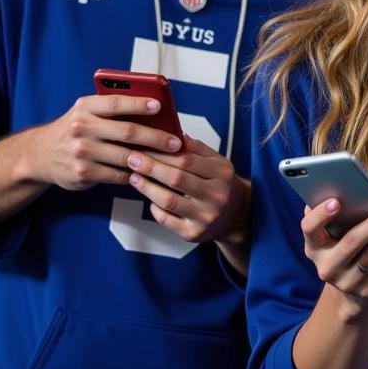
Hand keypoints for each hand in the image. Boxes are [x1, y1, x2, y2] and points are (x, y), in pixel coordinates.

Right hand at [27, 94, 182, 191]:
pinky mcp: (82, 173)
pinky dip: (135, 174)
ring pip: (125, 156)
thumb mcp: (87, 112)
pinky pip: (117, 175)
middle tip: (176, 142)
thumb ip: (114, 110)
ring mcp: (81, 152)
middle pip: (127, 131)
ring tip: (170, 160)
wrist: (40, 155)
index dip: (139, 104)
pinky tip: (149, 173)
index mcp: (86, 107)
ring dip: (151, 159)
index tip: (160, 106)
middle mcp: (82, 128)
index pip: (117, 103)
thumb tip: (156, 113)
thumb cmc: (76, 128)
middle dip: (156, 137)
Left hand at [124, 135, 248, 245]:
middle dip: (150, 167)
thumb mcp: (217, 162)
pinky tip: (150, 199)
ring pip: (168, 200)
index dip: (162, 152)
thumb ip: (197, 149)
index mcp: (222, 173)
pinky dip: (154, 207)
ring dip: (146, 187)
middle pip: (176, 179)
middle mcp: (216, 195)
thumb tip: (173, 134)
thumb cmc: (220, 184)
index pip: (187, 160)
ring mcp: (205, 217)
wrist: (236, 215)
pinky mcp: (193, 234)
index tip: (144, 145)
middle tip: (131, 158)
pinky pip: (166, 220)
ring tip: (134, 177)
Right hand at [302, 199, 367, 309]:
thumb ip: (344, 211)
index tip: (336, 201)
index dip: (321, 215)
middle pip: (349, 242)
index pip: (309, 228)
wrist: (353, 290)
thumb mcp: (338, 233)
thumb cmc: (347, 247)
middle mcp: (327, 265)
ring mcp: (347, 281)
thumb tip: (360, 183)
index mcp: (315, 246)